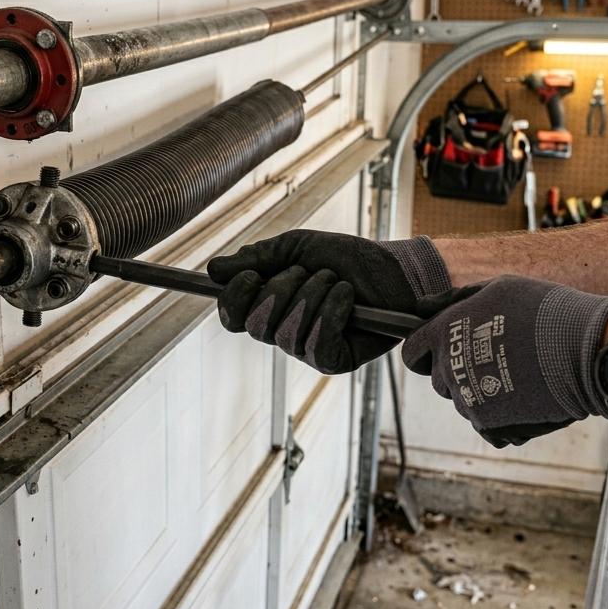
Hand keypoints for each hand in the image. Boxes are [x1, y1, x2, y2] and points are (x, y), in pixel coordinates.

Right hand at [207, 230, 450, 373]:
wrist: (394, 269)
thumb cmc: (348, 260)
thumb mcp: (297, 247)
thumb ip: (257, 258)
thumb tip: (214, 269)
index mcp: (270, 307)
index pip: (232, 317)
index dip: (234, 299)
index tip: (253, 274)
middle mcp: (284, 332)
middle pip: (255, 326)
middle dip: (281, 290)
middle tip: (308, 272)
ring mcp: (307, 350)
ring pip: (286, 334)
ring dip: (312, 297)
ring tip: (334, 281)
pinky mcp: (333, 361)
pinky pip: (316, 346)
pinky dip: (331, 314)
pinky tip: (346, 298)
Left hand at [401, 275, 607, 447]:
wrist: (586, 350)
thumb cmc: (545, 312)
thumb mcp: (498, 288)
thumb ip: (454, 300)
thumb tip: (421, 308)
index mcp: (444, 333)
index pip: (413, 353)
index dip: (425, 352)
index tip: (442, 352)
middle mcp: (450, 368)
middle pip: (440, 380)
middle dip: (458, 372)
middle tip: (495, 358)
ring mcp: (468, 400)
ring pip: (465, 402)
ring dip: (484, 393)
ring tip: (520, 374)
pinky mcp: (490, 424)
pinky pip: (487, 424)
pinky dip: (504, 416)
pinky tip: (527, 396)